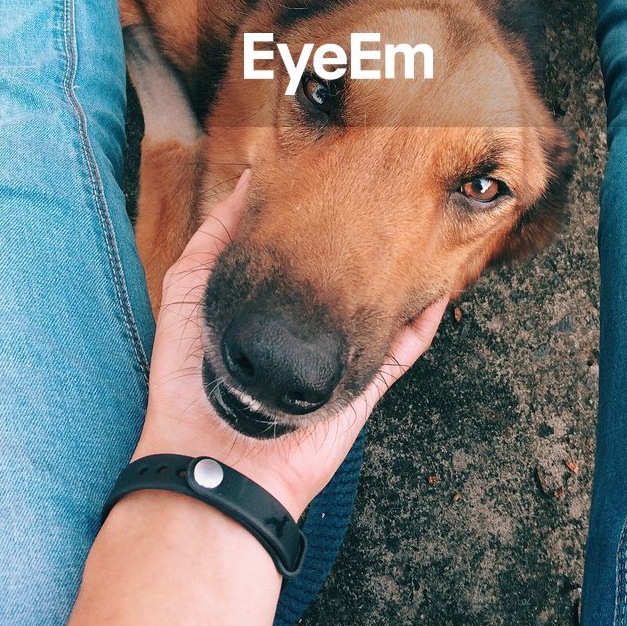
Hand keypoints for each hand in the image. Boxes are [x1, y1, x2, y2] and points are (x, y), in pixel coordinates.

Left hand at [136, 169, 446, 517]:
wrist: (212, 459)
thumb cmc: (188, 379)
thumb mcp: (189, 291)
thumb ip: (215, 239)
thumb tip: (249, 182)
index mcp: (270, 299)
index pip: (304, 244)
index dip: (320, 207)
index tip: (337, 167)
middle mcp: (310, 321)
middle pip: (349, 268)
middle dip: (369, 231)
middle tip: (386, 189)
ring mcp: (340, 351)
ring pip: (384, 300)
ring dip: (403, 266)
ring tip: (422, 224)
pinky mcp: (364, 381)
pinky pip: (405, 345)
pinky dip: (425, 316)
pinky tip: (438, 282)